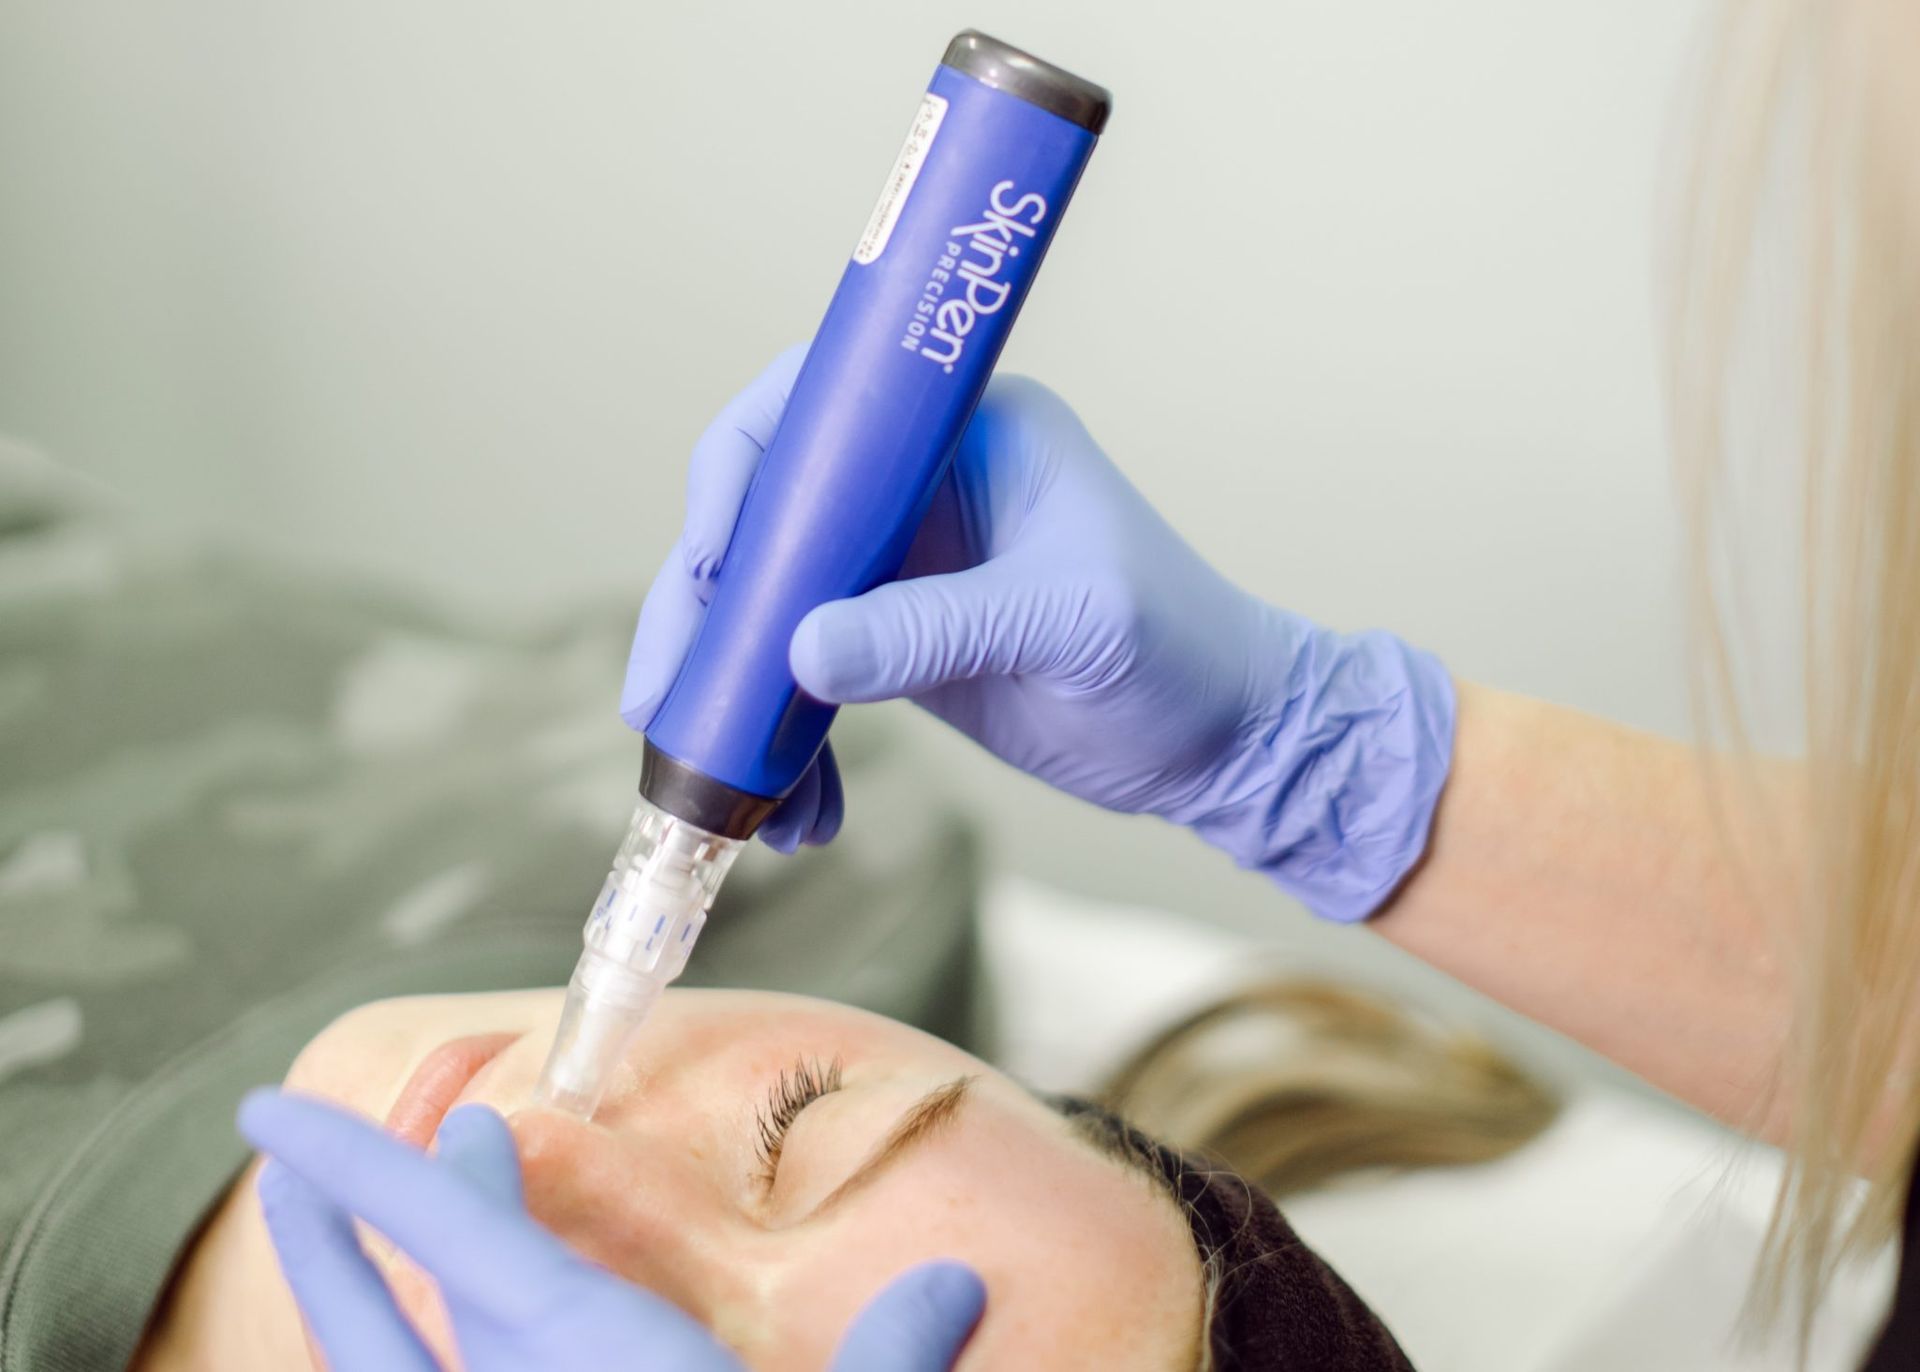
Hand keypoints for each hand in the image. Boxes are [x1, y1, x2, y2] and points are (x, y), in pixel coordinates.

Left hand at [238, 1089, 985, 1370]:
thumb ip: (892, 1357)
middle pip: (396, 1306)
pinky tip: (441, 1360)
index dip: (359, 1167)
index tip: (276, 1117)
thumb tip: (955, 1286)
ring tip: (314, 1240)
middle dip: (355, 1221)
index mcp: (586, 1359)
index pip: (453, 1237)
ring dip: (348, 1300)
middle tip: (304, 1161)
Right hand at [624, 351, 1453, 920]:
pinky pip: (805, 681)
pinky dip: (786, 745)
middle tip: (659, 697)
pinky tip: (797, 814)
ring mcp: (900, 568)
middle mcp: (916, 488)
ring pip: (771, 606)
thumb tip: (799, 652)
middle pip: (766, 517)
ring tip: (719, 792)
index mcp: (962, 434)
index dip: (742, 474)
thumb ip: (936, 630)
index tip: (709, 562)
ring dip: (733, 692)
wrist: (1229, 744)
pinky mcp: (896, 645)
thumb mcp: (1069, 625)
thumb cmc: (1181, 652)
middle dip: (703, 607)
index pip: (817, 412)